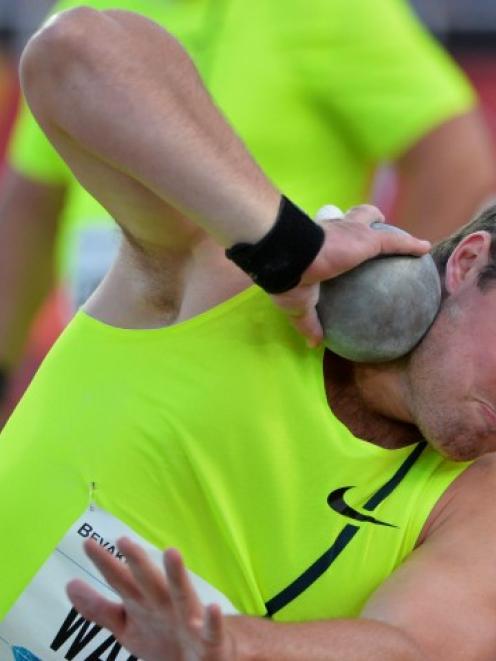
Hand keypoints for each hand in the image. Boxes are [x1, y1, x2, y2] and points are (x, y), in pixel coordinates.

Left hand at [66, 538, 235, 660]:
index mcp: (143, 602)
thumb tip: (69, 585)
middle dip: (137, 562)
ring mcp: (188, 618)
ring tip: (171, 553)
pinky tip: (212, 608)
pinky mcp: (208, 639)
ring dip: (177, 575)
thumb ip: (99, 608)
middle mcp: (164, 604)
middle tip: (124, 540)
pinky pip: (210, 630)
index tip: (87, 544)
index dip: (104, 565)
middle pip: (148, 581)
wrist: (201, 657)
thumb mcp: (125, 625)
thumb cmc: (162, 636)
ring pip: (181, 594)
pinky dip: (212, 620)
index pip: (120, 580)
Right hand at [272, 204, 430, 345]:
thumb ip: (310, 323)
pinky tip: (425, 248)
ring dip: (383, 223)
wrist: (290, 258)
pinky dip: (411, 245)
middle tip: (368, 230)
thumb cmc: (290, 279)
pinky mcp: (368, 239)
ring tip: (398, 234)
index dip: (336, 238)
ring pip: (371, 219)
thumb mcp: (298, 305)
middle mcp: (334, 231)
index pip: (329, 238)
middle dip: (360, 219)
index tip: (340, 246)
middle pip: (351, 219)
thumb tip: (315, 343)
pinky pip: (395, 242)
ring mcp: (352, 232)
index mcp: (316, 247)